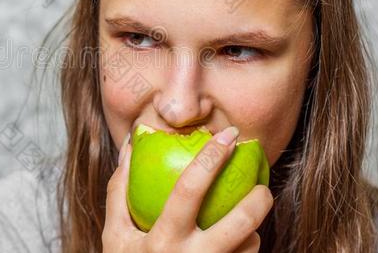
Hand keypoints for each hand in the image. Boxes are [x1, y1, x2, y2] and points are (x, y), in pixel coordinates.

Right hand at [102, 127, 273, 252]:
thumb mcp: (115, 235)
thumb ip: (119, 191)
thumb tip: (130, 146)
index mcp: (161, 240)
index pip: (189, 189)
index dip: (210, 158)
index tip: (228, 136)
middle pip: (238, 224)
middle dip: (257, 200)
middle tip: (262, 184)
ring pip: (249, 247)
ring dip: (253, 228)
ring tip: (249, 214)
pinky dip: (247, 248)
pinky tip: (241, 241)